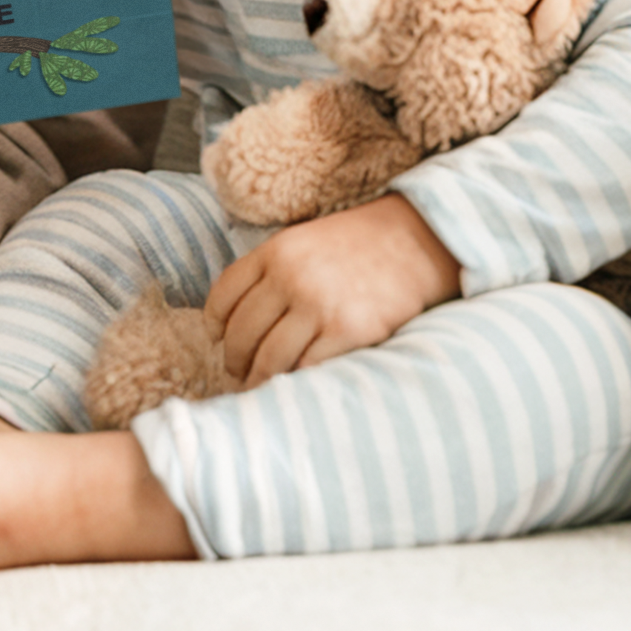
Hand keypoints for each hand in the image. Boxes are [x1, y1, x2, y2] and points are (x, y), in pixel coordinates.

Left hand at [206, 195, 461, 385]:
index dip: (215, 324)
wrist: (414, 241)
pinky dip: (296, 383)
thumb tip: (239, 316)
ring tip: (259, 388)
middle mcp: (290, 277)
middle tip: (235, 374)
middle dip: (234, 359)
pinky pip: (309, 367)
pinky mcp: (350, 330)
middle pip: (243, 331)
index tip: (216, 340)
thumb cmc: (355, 245)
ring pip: (271, 357)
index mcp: (274, 252)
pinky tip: (293, 389)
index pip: (224, 295)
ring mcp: (319, 305)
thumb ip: (272, 272)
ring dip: (260, 379)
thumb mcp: (303, 242)